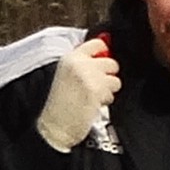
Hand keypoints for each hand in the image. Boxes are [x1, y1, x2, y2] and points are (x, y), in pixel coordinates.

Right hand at [34, 32, 119, 152]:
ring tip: (93, 97)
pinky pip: (112, 93)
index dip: (104, 53)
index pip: (97, 44)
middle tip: (96, 86)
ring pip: (115, 79)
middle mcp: (79, 63)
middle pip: (111, 62)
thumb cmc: (60, 104)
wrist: (55, 126)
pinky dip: (106, 100)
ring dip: (108, 90)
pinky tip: (93, 104)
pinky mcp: (96, 90)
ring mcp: (89, 76)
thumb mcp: (67, 75)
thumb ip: (85, 63)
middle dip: (108, 76)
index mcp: (70, 57)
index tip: (103, 63)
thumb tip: (107, 54)